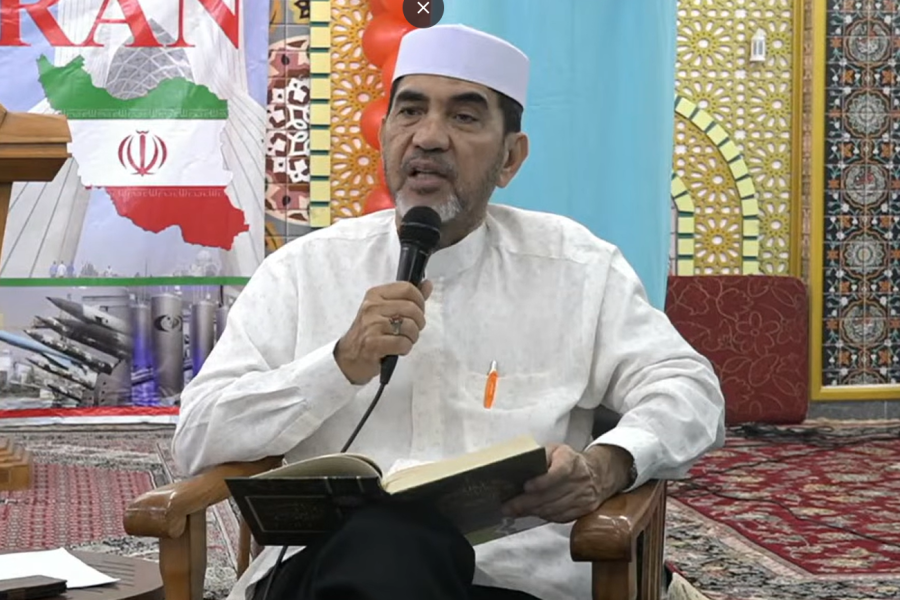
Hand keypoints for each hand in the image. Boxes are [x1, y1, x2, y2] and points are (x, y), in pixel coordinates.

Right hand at [334, 280, 433, 383]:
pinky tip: (397, 349)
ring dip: (412, 337)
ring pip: (410, 326)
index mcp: (375, 294)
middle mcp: (372, 307)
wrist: (350, 357)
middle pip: (411, 308)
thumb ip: (408, 297)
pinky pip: (403, 343)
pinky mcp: (373, 344)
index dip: (419, 301)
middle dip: (418, 322)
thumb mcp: (386, 310)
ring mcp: (371, 325)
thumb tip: (427, 284)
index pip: (407, 288)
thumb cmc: (370, 332)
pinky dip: (405, 348)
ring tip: (403, 340)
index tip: (418, 311)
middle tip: (412, 330)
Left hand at [502, 444, 633, 522]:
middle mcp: (579, 480)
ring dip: (532, 511)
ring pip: (553, 508)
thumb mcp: (556, 449)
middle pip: (551, 495)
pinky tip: (531, 513)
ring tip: (514, 511)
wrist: (598, 474)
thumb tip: (520, 464)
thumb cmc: (569, 460)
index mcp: (571, 461)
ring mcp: (583, 497)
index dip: (542, 481)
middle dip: (526, 502)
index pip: (559, 472)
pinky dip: (543, 516)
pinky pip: (560, 517)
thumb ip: (541, 455)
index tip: (526, 486)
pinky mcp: (583, 510)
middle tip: (508, 506)